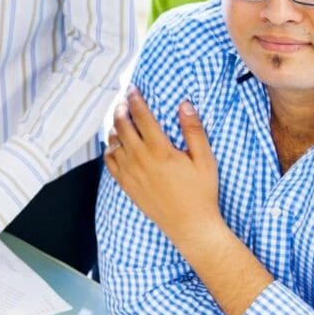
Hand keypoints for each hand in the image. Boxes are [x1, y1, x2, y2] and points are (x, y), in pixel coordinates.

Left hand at [104, 88, 220, 245]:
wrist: (190, 225)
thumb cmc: (201, 192)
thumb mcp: (205, 160)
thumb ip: (194, 130)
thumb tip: (185, 104)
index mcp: (160, 150)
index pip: (141, 116)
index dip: (135, 99)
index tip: (132, 88)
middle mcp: (140, 159)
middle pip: (122, 125)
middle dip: (121, 108)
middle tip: (124, 100)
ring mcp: (130, 173)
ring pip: (113, 141)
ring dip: (114, 126)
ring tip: (119, 117)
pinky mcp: (125, 184)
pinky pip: (109, 161)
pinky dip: (109, 147)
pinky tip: (115, 142)